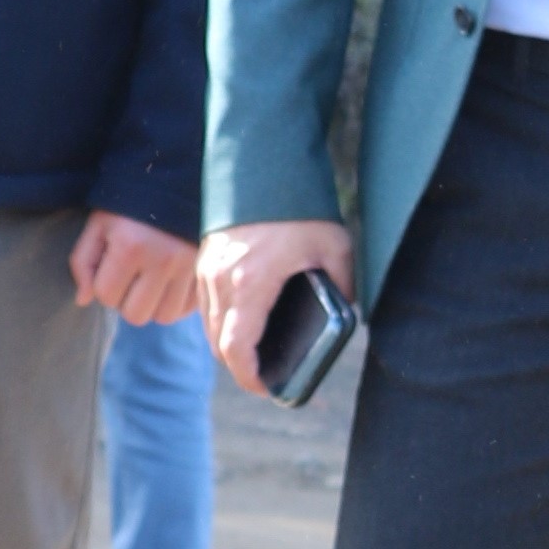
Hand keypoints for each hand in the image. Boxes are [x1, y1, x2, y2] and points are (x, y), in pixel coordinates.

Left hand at [74, 205, 199, 325]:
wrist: (174, 178)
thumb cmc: (129, 203)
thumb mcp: (99, 224)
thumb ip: (83, 261)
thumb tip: (83, 300)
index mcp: (130, 247)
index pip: (106, 296)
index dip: (102, 284)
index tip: (111, 265)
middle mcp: (162, 260)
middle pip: (136, 315)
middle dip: (127, 300)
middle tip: (130, 276)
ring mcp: (188, 266)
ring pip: (164, 317)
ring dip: (152, 305)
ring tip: (150, 281)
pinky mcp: (206, 269)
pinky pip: (188, 308)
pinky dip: (176, 302)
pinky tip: (169, 283)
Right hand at [198, 215, 350, 390]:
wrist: (264, 159)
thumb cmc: (300, 204)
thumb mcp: (335, 247)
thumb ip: (341, 285)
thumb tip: (344, 311)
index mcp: (251, 284)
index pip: (236, 350)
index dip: (249, 378)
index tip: (266, 388)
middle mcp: (221, 279)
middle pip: (218, 344)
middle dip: (239, 366)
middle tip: (265, 375)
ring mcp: (207, 267)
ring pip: (208, 324)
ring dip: (227, 343)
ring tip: (254, 352)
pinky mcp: (204, 255)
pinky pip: (204, 302)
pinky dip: (219, 319)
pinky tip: (242, 320)